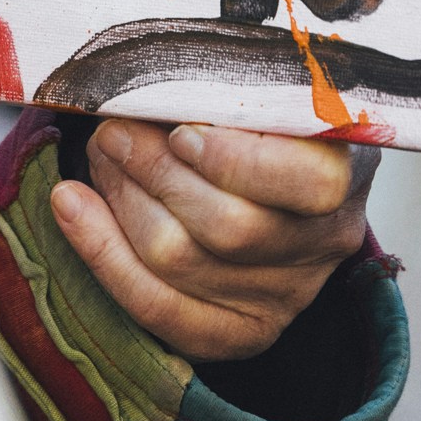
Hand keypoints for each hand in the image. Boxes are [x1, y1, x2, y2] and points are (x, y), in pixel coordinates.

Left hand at [51, 120, 375, 369]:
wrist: (279, 180)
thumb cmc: (264, 124)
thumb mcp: (266, 94)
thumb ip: (225, 92)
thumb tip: (142, 90)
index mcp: (348, 172)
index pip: (308, 184)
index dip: (234, 161)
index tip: (180, 129)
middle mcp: (326, 241)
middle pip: (229, 227)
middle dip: (152, 172)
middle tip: (112, 131)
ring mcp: (286, 294)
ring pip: (181, 262)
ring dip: (121, 201)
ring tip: (103, 157)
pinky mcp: (241, 331)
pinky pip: (160, 310)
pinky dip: (102, 253)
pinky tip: (72, 207)